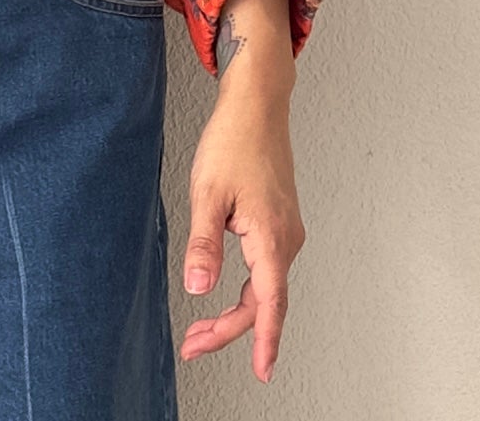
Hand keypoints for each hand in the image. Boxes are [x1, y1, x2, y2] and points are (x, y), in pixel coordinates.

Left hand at [179, 83, 304, 383]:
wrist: (256, 107)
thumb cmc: (233, 141)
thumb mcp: (206, 193)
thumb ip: (203, 244)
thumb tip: (198, 288)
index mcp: (271, 237)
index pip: (269, 304)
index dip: (264, 343)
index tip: (262, 373)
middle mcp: (286, 239)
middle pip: (264, 302)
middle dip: (229, 330)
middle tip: (193, 345)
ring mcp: (286, 231)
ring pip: (266, 287)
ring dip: (237, 312)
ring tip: (201, 329)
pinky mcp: (280, 222)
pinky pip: (268, 269)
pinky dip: (248, 290)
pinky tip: (227, 294)